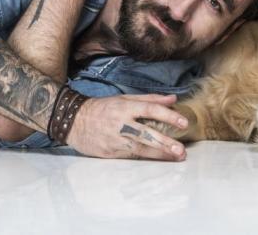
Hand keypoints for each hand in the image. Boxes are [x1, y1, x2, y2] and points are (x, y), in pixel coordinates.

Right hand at [67, 93, 188, 160]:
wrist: (73, 121)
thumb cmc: (102, 108)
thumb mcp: (124, 98)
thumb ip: (150, 99)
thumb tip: (173, 99)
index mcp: (125, 107)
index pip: (150, 110)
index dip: (168, 116)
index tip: (183, 122)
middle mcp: (120, 124)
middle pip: (145, 134)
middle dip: (164, 143)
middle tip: (181, 150)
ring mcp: (114, 140)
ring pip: (139, 149)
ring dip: (159, 154)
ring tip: (175, 157)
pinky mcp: (109, 153)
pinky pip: (130, 156)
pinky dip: (145, 158)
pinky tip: (158, 160)